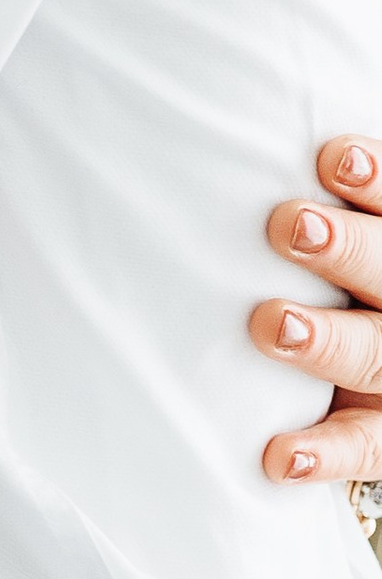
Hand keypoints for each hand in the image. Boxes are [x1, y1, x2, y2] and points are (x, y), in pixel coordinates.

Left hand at [253, 138, 381, 492]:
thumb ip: (308, 206)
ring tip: (272, 324)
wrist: (366, 368)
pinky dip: (325, 454)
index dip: (377, 179)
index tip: (330, 158)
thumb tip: (213, 122)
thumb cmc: (319, 279)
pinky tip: (280, 456)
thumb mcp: (328, 244)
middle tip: (291, 226)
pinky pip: (366, 449)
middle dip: (347, 248)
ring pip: (377, 357)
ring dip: (328, 341)